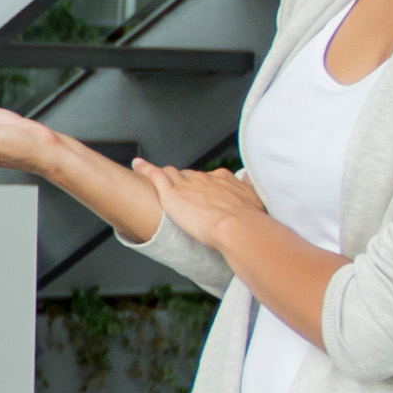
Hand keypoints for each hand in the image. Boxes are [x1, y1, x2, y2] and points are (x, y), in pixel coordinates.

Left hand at [139, 162, 264, 252]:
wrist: (238, 227)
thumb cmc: (249, 220)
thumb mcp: (255, 199)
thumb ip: (248, 187)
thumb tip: (248, 178)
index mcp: (223, 179)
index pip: (207, 178)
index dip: (201, 185)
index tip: (200, 192)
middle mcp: (204, 178)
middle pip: (188, 176)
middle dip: (183, 183)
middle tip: (179, 194)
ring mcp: (187, 185)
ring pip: (171, 174)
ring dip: (164, 176)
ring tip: (155, 178)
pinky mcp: (172, 194)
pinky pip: (154, 175)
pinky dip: (145, 169)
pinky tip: (137, 165)